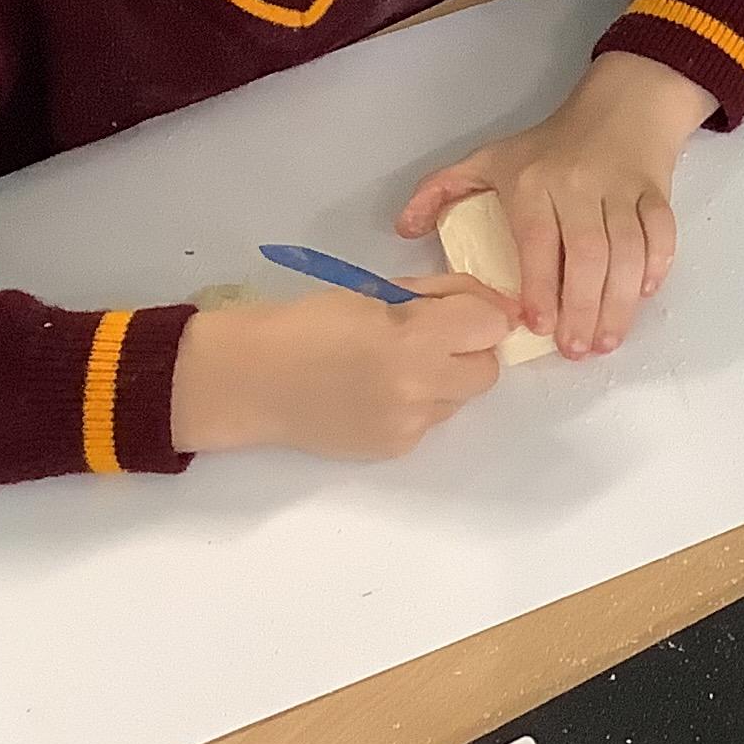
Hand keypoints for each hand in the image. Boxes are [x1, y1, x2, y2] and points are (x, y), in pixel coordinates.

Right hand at [169, 273, 514, 459]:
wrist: (251, 379)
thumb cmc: (308, 323)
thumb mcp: (377, 293)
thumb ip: (434, 300)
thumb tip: (483, 306)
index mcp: (416, 340)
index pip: (492, 324)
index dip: (480, 309)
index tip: (459, 306)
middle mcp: (421, 389)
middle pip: (488, 369)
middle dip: (470, 349)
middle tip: (432, 335)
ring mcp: (409, 426)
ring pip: (460, 399)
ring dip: (444, 378)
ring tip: (396, 364)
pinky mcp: (394, 449)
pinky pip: (429, 421)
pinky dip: (417, 403)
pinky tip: (377, 391)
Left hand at [395, 52, 714, 358]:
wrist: (623, 104)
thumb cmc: (552, 142)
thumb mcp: (491, 156)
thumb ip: (442, 190)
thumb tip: (402, 229)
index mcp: (535, 182)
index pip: (539, 241)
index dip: (541, 287)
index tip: (537, 328)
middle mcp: (579, 186)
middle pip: (588, 254)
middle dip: (583, 308)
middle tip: (577, 351)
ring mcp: (622, 189)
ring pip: (627, 252)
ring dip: (618, 302)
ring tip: (605, 341)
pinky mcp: (657, 192)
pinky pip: (662, 234)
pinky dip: (657, 267)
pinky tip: (642, 296)